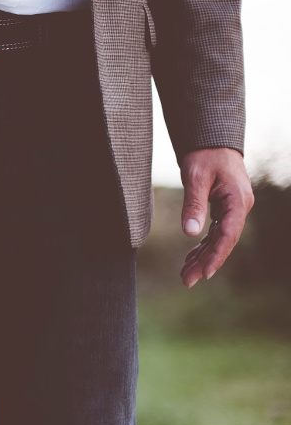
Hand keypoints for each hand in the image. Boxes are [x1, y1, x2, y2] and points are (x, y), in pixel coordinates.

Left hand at [178, 147, 253, 287]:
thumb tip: (190, 232)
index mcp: (237, 200)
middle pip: (223, 241)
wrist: (212, 143)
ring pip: (218, 240)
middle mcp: (239, 208)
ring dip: (202, 258)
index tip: (206, 273)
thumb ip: (194, 204)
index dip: (217, 255)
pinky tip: (190, 260)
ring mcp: (232, 210)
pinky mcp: (223, 210)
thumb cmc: (205, 156)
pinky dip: (201, 247)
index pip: (228, 233)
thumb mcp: (195, 178)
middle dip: (206, 262)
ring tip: (185, 276)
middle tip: (187, 281)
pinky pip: (213, 233)